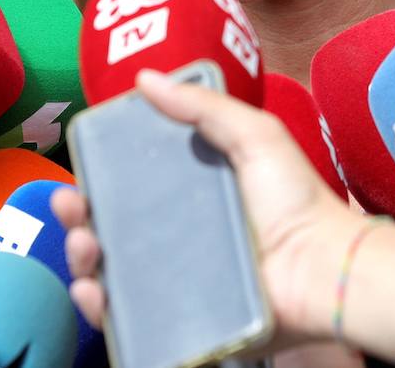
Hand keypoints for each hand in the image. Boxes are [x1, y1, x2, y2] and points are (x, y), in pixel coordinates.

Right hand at [51, 69, 364, 346]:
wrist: (323, 268)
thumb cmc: (297, 202)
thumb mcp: (254, 137)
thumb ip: (204, 106)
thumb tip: (145, 78)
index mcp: (188, 194)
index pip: (126, 186)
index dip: (95, 179)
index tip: (78, 169)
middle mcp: (175, 237)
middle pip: (107, 227)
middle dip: (77, 217)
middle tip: (71, 204)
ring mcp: (175, 279)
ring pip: (108, 271)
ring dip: (81, 259)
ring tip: (85, 247)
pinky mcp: (180, 317)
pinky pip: (129, 316)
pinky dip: (100, 307)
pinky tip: (95, 291)